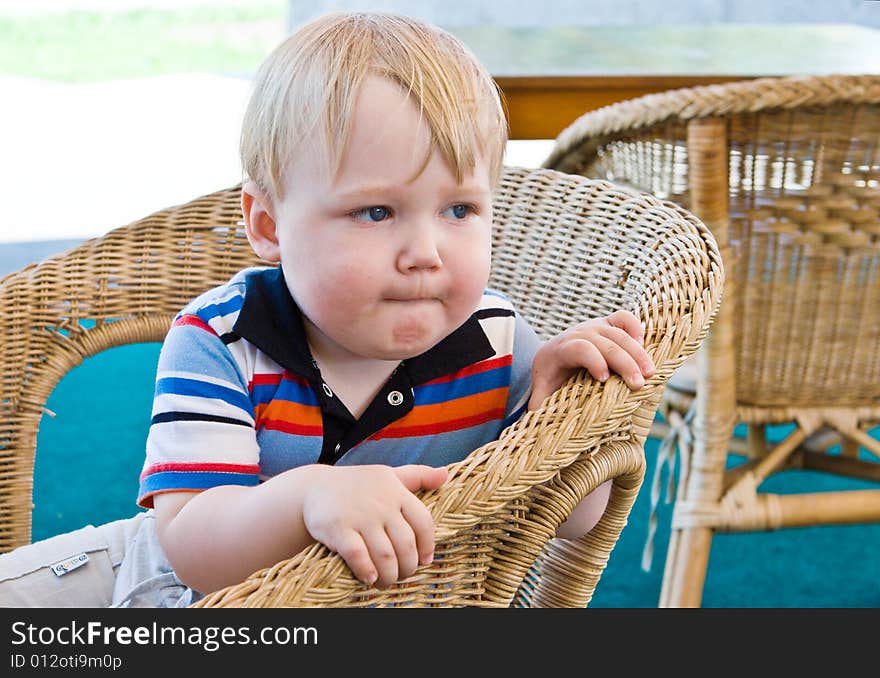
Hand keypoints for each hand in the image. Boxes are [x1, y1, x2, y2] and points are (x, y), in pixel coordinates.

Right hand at [300, 464, 447, 588]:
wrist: (313, 488)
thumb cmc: (357, 485)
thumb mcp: (388, 475)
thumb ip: (417, 475)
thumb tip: (445, 474)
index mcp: (396, 491)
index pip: (423, 522)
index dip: (427, 546)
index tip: (424, 560)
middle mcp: (381, 504)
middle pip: (406, 544)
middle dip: (407, 567)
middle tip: (401, 575)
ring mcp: (360, 516)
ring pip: (385, 555)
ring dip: (389, 576)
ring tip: (386, 582)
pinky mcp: (338, 529)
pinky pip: (358, 556)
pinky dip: (367, 570)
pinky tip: (370, 578)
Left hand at [528, 310, 654, 409]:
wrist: (551, 357)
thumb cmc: (549, 380)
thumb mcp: (540, 394)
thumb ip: (540, 409)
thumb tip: (536, 428)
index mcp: (559, 350)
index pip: (579, 348)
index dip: (593, 360)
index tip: (603, 380)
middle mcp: (577, 334)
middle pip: (605, 342)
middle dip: (623, 363)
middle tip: (637, 385)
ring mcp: (594, 327)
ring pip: (619, 333)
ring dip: (637, 353)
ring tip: (650, 374)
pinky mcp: (607, 324)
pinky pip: (624, 318)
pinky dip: (636, 328)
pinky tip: (644, 347)